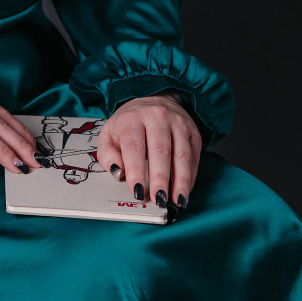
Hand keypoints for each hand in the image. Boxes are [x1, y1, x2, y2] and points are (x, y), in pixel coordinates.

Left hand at [96, 92, 201, 208]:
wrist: (154, 99)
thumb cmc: (129, 123)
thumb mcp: (109, 133)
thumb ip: (107, 154)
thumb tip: (118, 173)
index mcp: (132, 118)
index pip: (134, 146)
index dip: (136, 171)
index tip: (137, 191)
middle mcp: (157, 116)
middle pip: (160, 151)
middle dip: (160, 178)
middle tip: (159, 200)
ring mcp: (178, 122)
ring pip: (181, 154)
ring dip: (181, 180)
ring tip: (177, 201)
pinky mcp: (192, 130)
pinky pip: (193, 156)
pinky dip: (190, 176)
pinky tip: (185, 190)